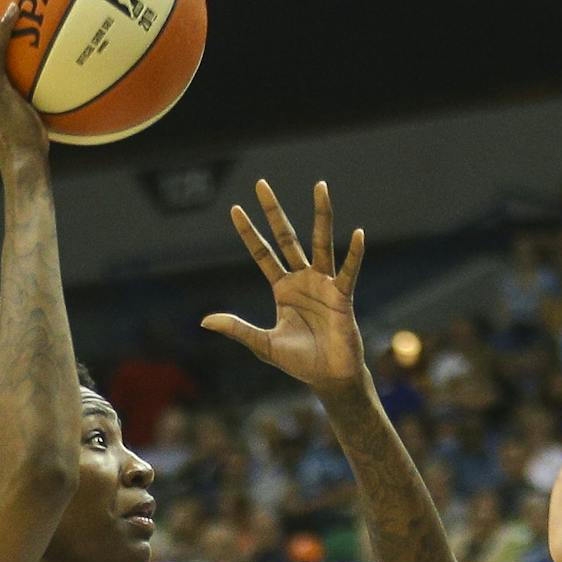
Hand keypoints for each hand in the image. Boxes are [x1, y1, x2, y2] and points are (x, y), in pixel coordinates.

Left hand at [205, 180, 365, 389]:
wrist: (329, 377)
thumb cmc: (299, 361)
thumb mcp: (263, 344)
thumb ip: (238, 329)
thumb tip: (204, 320)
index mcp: (283, 289)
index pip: (262, 253)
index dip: (248, 232)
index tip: (235, 209)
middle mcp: (302, 280)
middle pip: (286, 237)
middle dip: (273, 212)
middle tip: (261, 184)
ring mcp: (324, 285)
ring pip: (321, 242)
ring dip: (321, 214)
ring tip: (321, 187)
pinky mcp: (342, 296)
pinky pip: (348, 271)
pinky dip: (353, 254)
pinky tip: (357, 234)